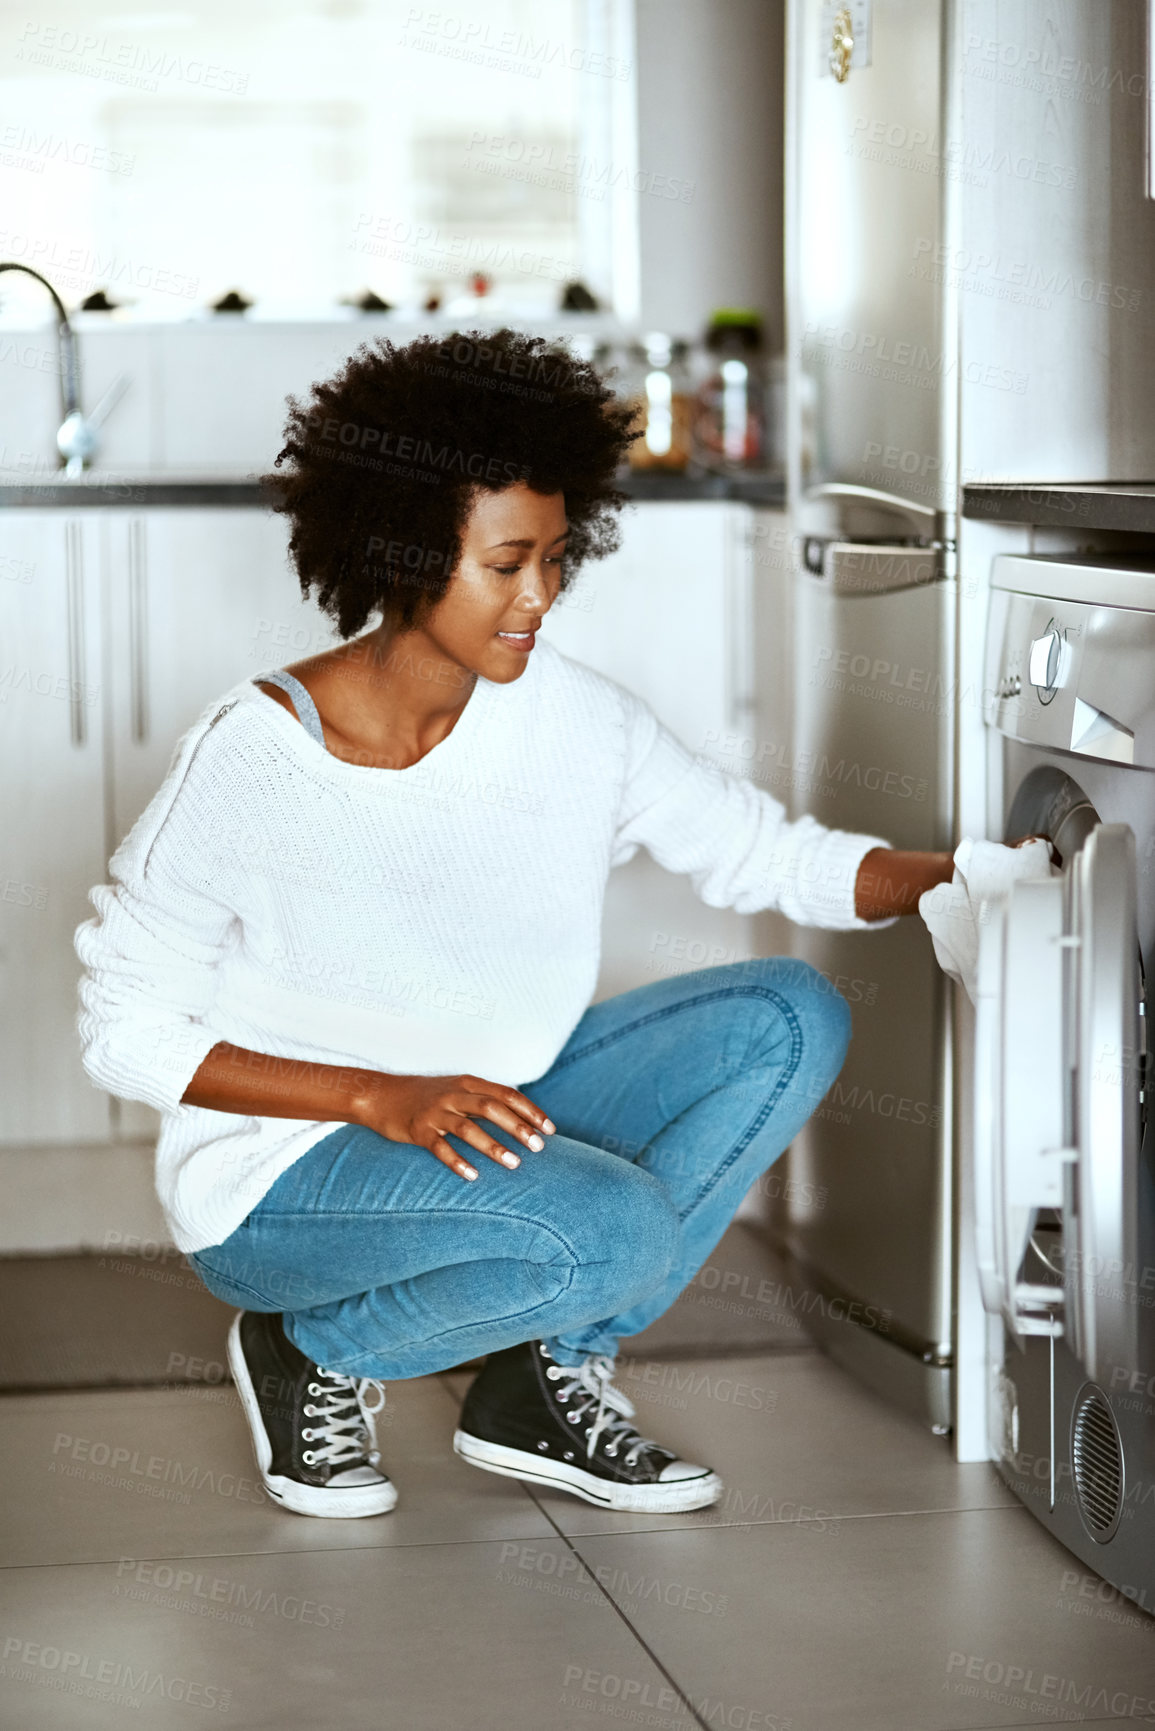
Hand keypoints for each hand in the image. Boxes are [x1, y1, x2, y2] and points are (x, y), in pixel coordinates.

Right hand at [357, 1072, 555, 1180]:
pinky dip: (457, 1161)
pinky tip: (472, 1176)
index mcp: (468, 1083)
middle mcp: (454, 1094)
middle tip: (539, 1147)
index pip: (506, 1094)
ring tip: (514, 1164)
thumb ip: (484, 1100)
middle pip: (492, 1108)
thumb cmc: (427, 1096)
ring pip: (468, 1128)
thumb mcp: (457, 1090)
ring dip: (493, 1146)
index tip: (550, 1129)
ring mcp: (435, 1112)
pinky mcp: (418, 1130)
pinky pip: (439, 1147)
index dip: (530, 1111)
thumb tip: (520, 1118)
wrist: (381, 1095)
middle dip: (518, 1127)